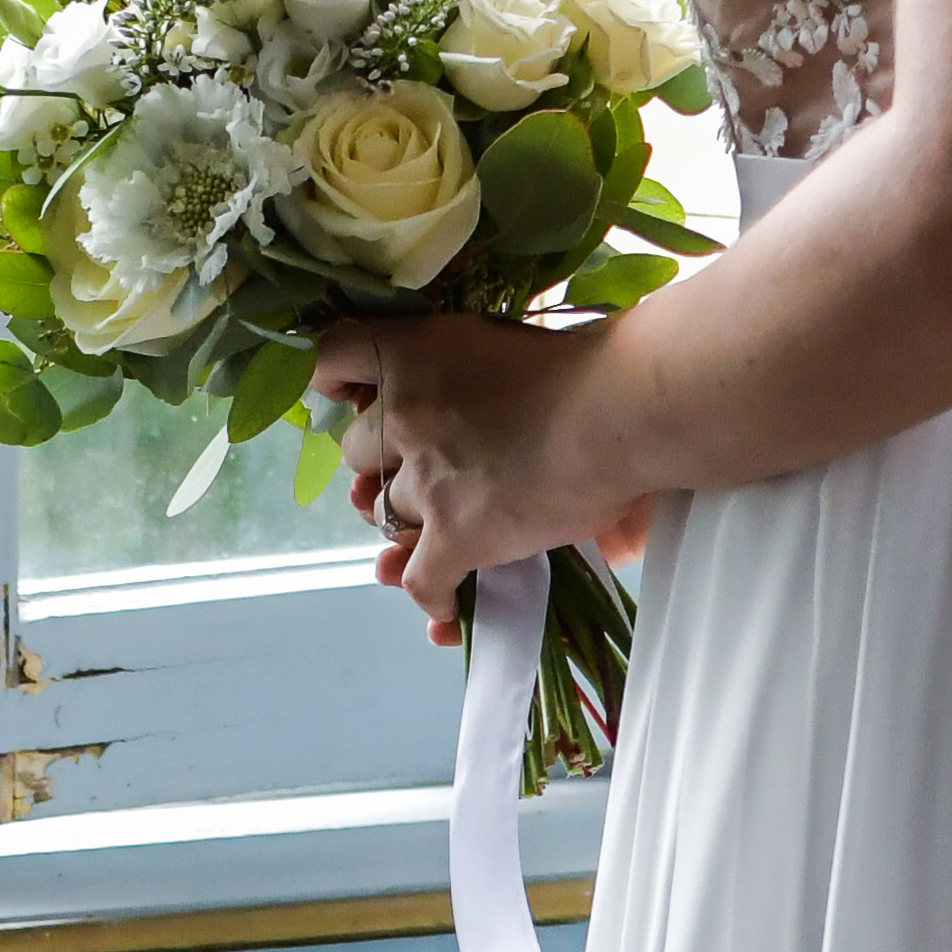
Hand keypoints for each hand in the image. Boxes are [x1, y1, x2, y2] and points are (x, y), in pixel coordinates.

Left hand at [309, 309, 646, 630]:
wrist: (620, 410)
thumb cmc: (584, 366)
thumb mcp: (504, 343)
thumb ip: (474, 371)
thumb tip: (479, 402)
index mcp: (415, 353)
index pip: (331, 357)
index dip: (332, 382)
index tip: (349, 395)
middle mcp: (405, 413)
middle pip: (359, 451)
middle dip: (381, 465)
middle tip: (412, 475)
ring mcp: (426, 480)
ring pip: (387, 515)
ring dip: (405, 526)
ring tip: (428, 535)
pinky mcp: (455, 534)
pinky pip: (421, 579)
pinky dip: (431, 596)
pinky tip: (445, 608)